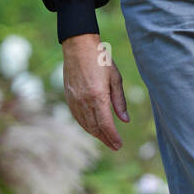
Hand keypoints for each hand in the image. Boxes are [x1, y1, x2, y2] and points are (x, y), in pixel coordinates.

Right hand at [61, 33, 128, 150]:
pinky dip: (86, 125)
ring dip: (96, 134)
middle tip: (115, 146)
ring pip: (85, 124)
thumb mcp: (115, 78)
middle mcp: (84, 101)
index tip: (119, 145)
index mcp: (98, 96)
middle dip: (105, 139)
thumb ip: (119, 101)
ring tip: (106, 139)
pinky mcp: (69, 97)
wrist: (79, 47)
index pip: (105, 124)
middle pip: (95, 128)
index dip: (112, 137)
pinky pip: (77, 117)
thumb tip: (125, 120)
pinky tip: (93, 128)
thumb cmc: (101, 59)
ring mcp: (74, 100)